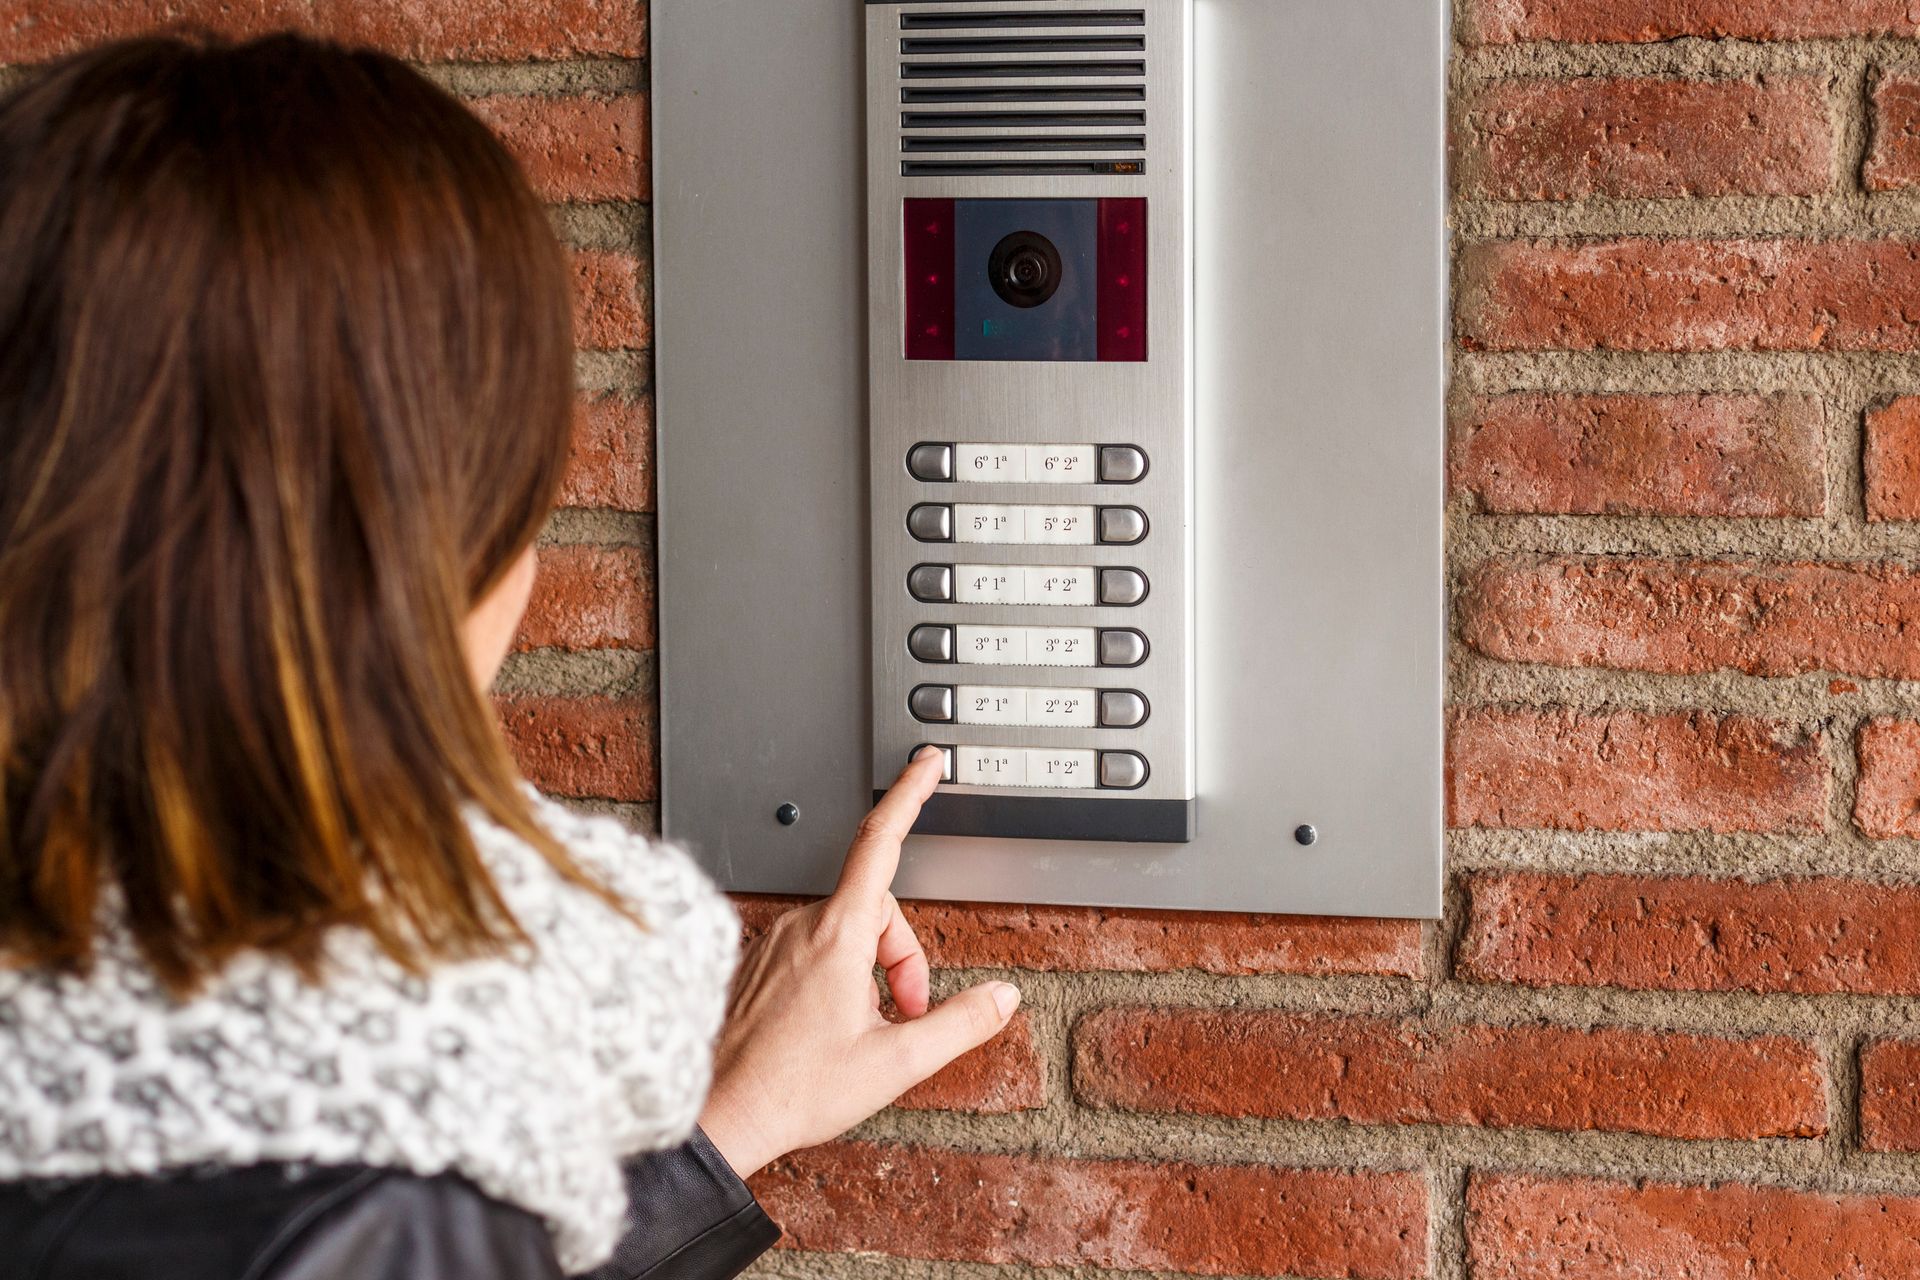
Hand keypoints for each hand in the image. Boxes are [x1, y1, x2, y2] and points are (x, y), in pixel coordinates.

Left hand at [697, 748, 1021, 1177]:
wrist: (718, 1119)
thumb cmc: (789, 1092)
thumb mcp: (895, 1063)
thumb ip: (957, 1024)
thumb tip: (1000, 998)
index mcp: (835, 936)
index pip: (880, 841)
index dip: (909, 795)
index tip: (926, 763)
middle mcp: (799, 927)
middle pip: (877, 911)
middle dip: (903, 958)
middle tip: (905, 1016)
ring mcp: (773, 944)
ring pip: (846, 934)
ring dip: (872, 974)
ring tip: (866, 1032)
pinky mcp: (756, 965)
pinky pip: (814, 951)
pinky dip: (839, 981)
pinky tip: (829, 1030)